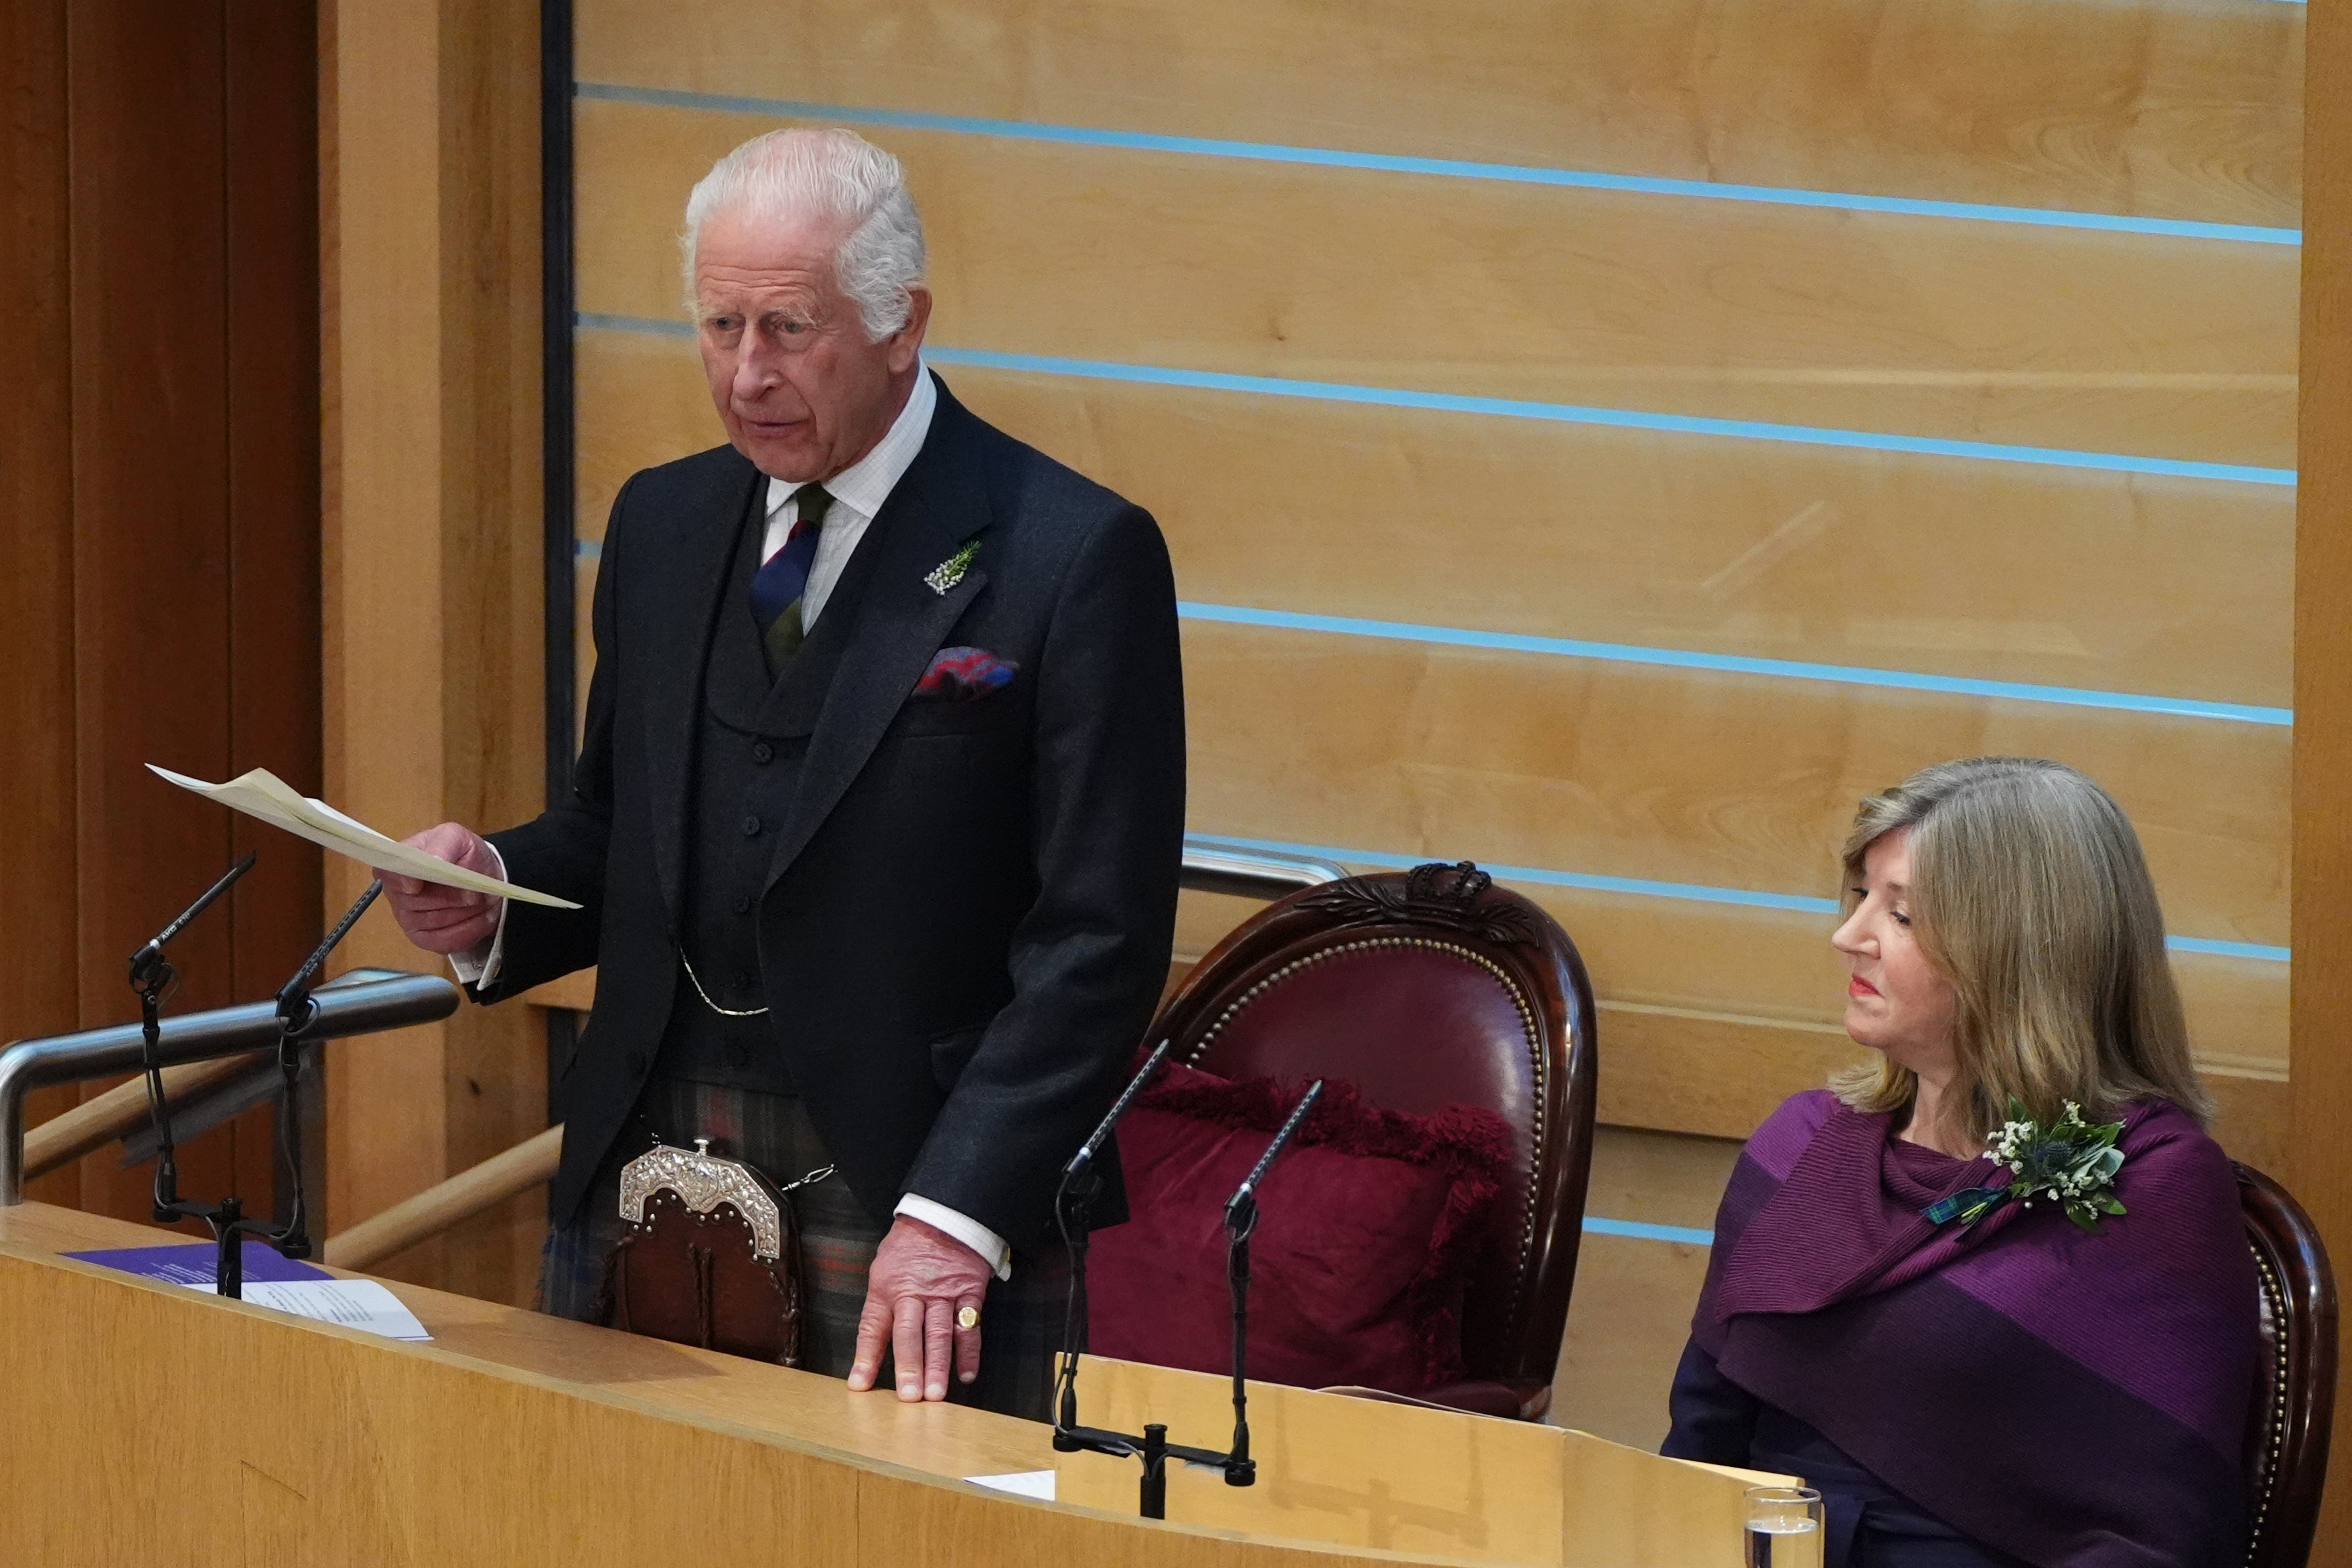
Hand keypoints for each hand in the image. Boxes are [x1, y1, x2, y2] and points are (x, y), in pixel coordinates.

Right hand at [375, 822, 503, 956]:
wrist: (483, 877)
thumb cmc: (464, 855)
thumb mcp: (459, 838)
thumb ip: (444, 845)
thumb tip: (434, 861)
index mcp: (401, 862)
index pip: (387, 873)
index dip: (401, 881)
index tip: (417, 886)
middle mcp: (398, 892)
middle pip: (416, 903)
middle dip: (452, 898)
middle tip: (477, 892)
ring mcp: (408, 918)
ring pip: (435, 923)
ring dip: (465, 913)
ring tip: (483, 901)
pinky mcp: (424, 938)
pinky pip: (443, 942)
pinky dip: (468, 931)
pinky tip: (482, 919)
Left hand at [847, 1215, 991, 1400]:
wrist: (944, 1215)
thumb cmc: (909, 1247)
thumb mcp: (883, 1269)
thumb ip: (880, 1307)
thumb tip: (870, 1349)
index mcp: (887, 1287)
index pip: (874, 1327)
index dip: (866, 1358)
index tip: (859, 1385)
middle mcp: (914, 1292)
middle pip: (911, 1333)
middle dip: (910, 1366)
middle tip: (910, 1397)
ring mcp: (945, 1293)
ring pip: (941, 1333)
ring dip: (939, 1365)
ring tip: (936, 1394)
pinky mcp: (970, 1291)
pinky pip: (970, 1325)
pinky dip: (970, 1352)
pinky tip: (967, 1375)